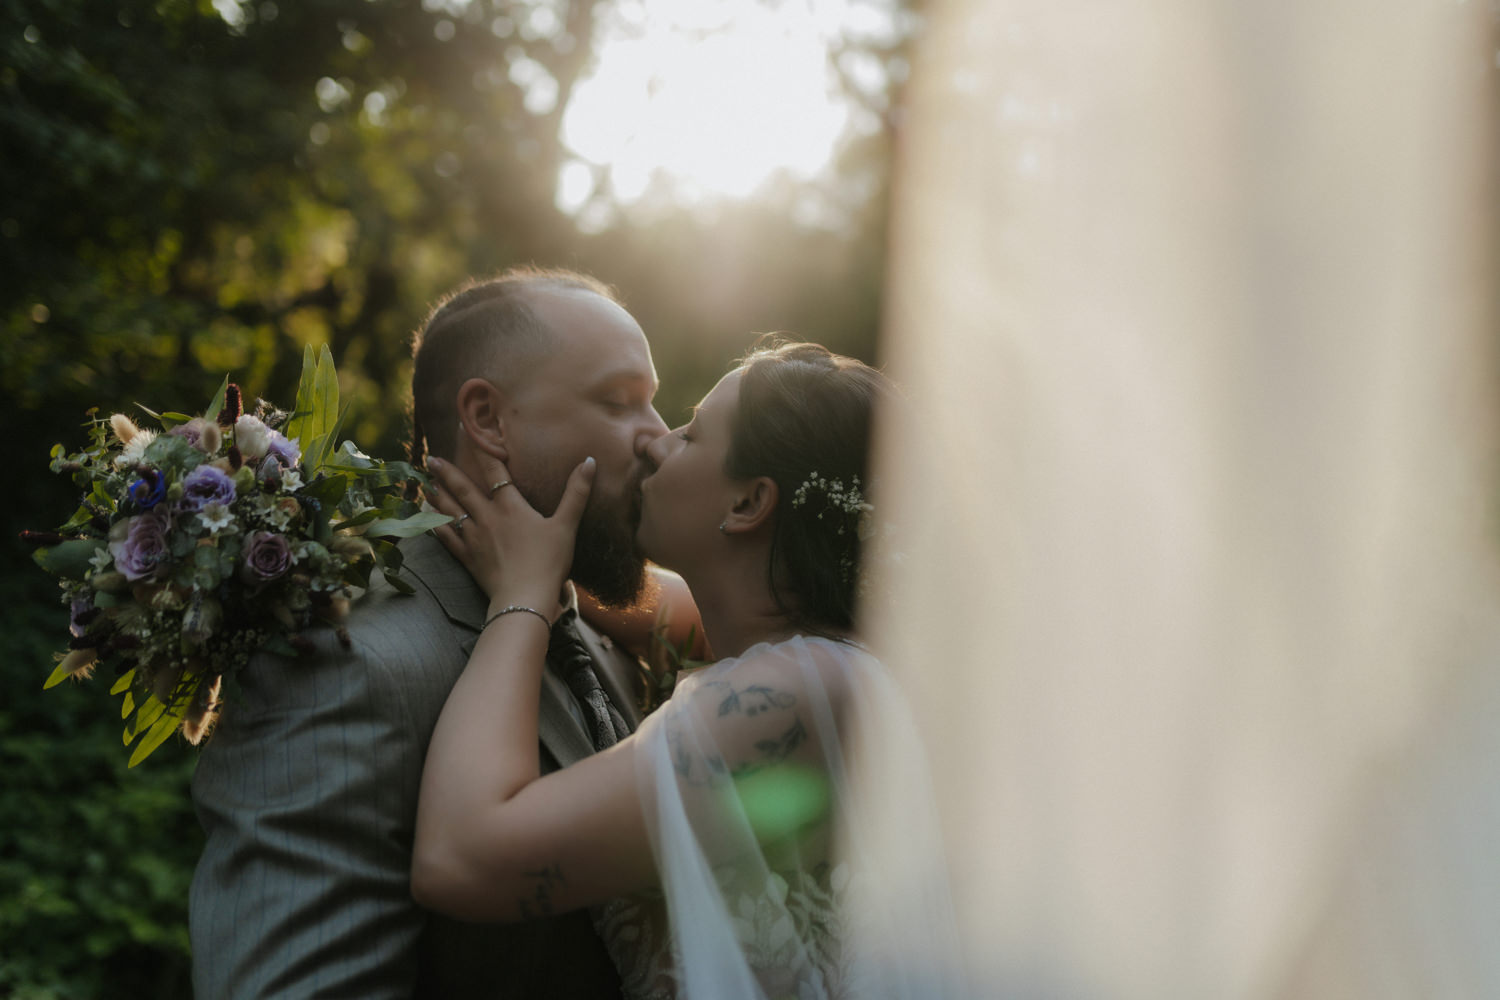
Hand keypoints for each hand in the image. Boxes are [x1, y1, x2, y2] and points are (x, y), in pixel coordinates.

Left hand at [426, 454, 594, 616]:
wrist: (524, 598)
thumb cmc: (548, 562)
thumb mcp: (567, 525)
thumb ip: (577, 493)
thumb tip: (590, 462)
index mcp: (511, 506)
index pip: (494, 470)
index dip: (482, 449)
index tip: (468, 431)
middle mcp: (487, 518)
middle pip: (463, 489)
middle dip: (446, 472)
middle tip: (431, 459)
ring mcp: (474, 538)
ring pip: (450, 512)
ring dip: (437, 497)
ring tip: (426, 485)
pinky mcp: (468, 558)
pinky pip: (447, 539)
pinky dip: (436, 528)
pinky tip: (429, 522)